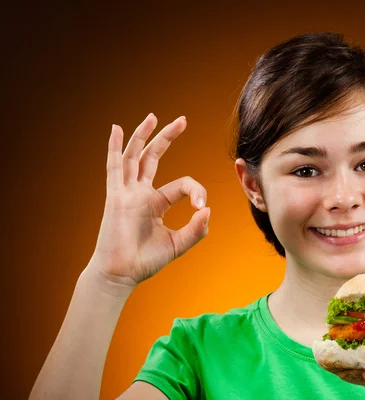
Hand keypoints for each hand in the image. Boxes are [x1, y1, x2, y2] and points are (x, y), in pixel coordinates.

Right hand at [87, 113, 210, 290]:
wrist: (122, 274)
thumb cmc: (146, 260)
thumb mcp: (178, 244)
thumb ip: (195, 229)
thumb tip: (207, 209)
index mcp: (156, 203)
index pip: (182, 184)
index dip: (196, 190)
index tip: (201, 207)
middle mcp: (141, 193)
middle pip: (154, 157)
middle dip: (167, 137)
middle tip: (182, 120)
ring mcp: (127, 193)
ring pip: (134, 156)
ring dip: (143, 136)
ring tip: (153, 117)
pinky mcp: (115, 197)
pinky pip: (114, 168)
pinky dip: (115, 148)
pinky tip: (117, 130)